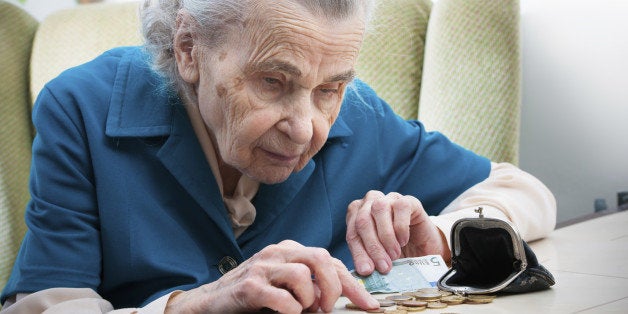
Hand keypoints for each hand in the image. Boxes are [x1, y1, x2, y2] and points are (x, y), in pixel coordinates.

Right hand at [164, 240, 378, 312]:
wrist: (210, 303)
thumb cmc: (251, 296)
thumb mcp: (284, 285)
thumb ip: (309, 285)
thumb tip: (339, 297)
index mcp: (289, 251)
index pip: (329, 259)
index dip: (352, 282)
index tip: (368, 304)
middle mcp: (277, 253)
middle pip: (320, 258)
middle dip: (334, 287)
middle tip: (329, 308)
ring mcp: (262, 267)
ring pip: (303, 275)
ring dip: (309, 300)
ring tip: (303, 311)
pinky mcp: (249, 286)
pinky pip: (283, 298)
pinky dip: (291, 310)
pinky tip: (286, 313)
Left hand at [346, 191, 450, 275]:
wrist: (423, 248)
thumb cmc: (397, 252)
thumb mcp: (379, 257)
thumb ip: (369, 259)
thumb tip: (364, 271)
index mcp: (356, 215)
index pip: (352, 233)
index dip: (358, 253)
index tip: (367, 271)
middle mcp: (370, 202)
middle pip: (363, 220)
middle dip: (373, 247)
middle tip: (384, 267)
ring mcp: (389, 198)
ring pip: (379, 209)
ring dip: (386, 236)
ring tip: (394, 255)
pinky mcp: (408, 200)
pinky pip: (400, 207)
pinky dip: (400, 227)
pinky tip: (403, 241)